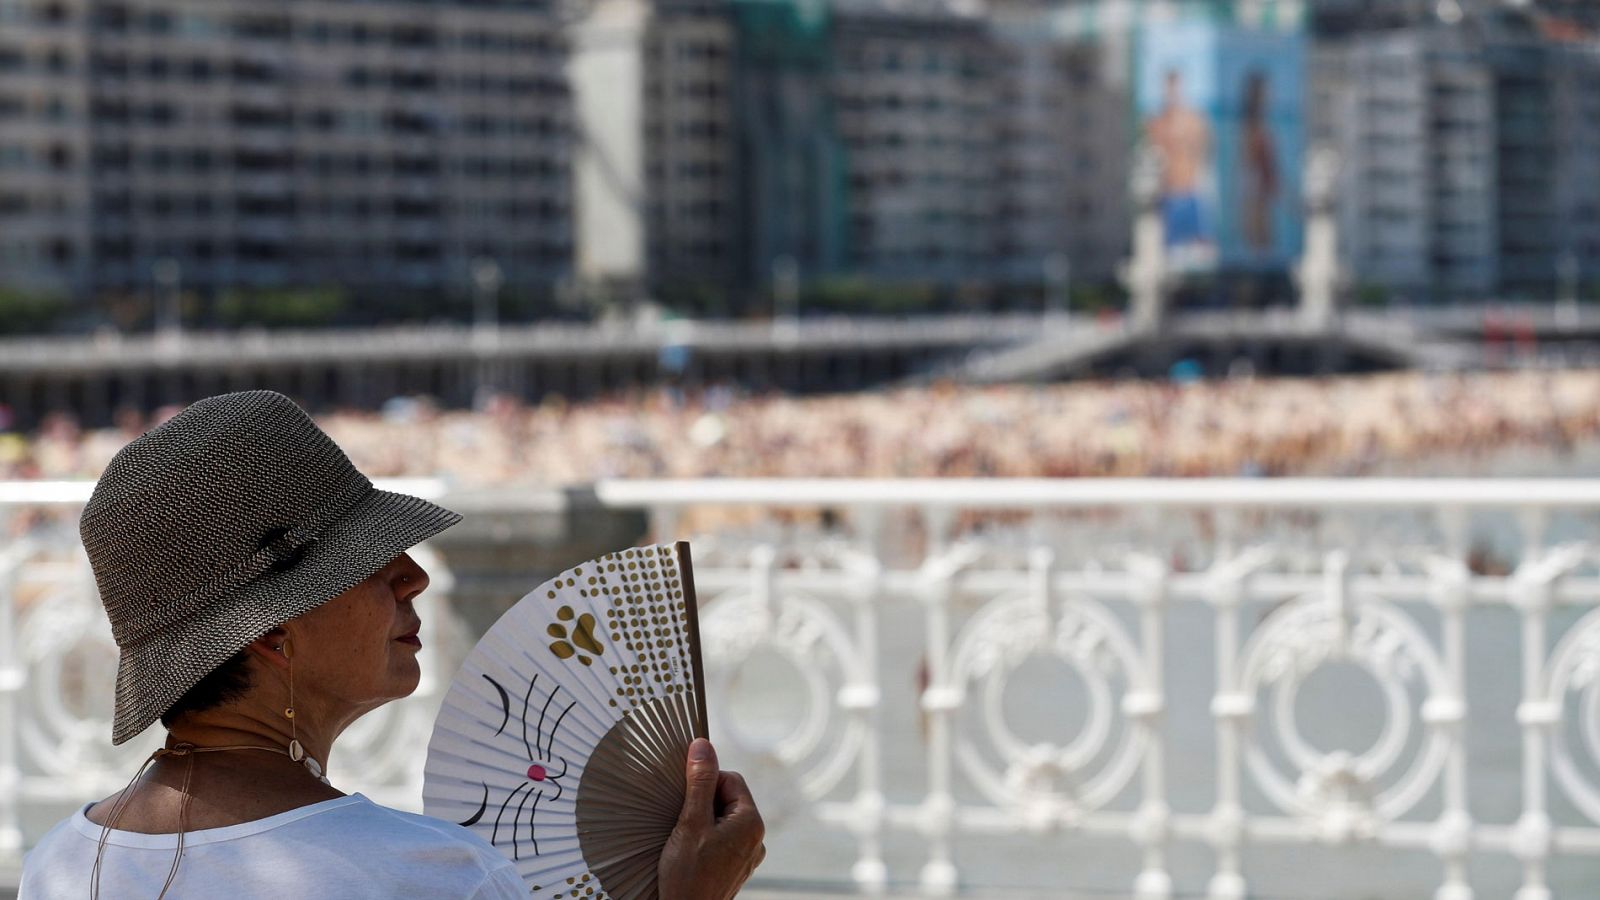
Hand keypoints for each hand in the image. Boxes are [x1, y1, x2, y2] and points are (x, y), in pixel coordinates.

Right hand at [658, 738, 765, 899]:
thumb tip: (703, 746)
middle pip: (728, 799)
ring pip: (723, 820)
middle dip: (703, 802)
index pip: (731, 780)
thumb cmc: (688, 876)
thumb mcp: (691, 822)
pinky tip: (690, 852)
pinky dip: (705, 839)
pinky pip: (723, 840)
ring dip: (703, 821)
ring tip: (685, 839)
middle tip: (684, 820)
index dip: (706, 782)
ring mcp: (747, 855)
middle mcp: (756, 838)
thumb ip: (699, 783)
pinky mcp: (736, 867)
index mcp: (751, 822)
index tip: (686, 795)